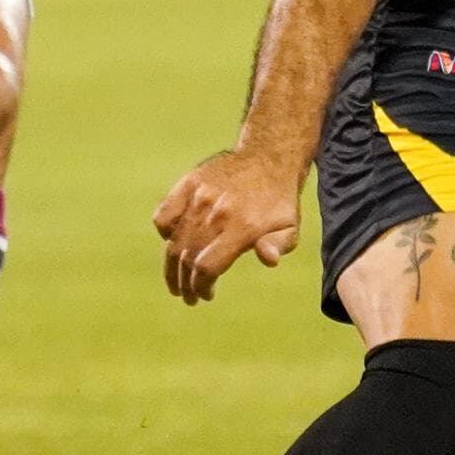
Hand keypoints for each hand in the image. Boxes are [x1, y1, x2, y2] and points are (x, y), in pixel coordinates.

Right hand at [153, 145, 300, 303]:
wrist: (268, 157)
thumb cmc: (279, 201)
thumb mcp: (290, 227)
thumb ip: (278, 245)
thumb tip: (269, 260)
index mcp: (242, 226)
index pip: (207, 267)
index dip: (201, 287)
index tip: (205, 296)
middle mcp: (217, 211)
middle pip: (187, 258)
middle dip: (185, 284)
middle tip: (188, 297)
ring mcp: (199, 196)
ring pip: (174, 241)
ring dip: (172, 266)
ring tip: (175, 282)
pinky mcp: (188, 183)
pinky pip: (164, 216)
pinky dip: (165, 233)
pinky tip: (174, 243)